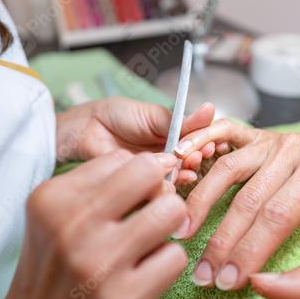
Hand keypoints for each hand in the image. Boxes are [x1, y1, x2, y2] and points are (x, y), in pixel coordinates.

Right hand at [7, 151, 187, 298]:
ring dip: (168, 225)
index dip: (136, 175)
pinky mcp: (124, 295)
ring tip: (152, 238)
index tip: (136, 194)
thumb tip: (157, 164)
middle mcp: (73, 225)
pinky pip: (175, 256)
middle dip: (159, 187)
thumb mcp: (54, 216)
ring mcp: (99, 261)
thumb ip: (94, 186)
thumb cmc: (55, 264)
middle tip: (154, 207)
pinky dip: (165, 263)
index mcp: (53, 199)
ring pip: (171, 210)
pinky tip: (146, 271)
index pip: (120, 159)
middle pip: (148, 172)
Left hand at [55, 97, 214, 183]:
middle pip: (192, 161)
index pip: (197, 141)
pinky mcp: (144, 186)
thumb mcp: (153, 115)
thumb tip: (210, 110)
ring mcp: (157, 172)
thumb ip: (181, 121)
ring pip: (180, 176)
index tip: (211, 143)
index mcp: (174, 135)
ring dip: (188, 172)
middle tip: (199, 155)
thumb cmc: (119, 116)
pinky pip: (162, 188)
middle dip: (198, 158)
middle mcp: (169, 155)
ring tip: (189, 165)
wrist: (87, 129)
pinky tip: (179, 179)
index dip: (205, 143)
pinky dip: (173, 185)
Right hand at [172, 119, 299, 289]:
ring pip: (226, 171)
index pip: (279, 215)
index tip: (232, 279)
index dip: (252, 248)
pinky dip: (198, 148)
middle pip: (248, 200)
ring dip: (200, 204)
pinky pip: (221, 137)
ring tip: (181, 234)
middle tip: (204, 274)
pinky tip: (178, 165)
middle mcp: (290, 149)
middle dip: (223, 241)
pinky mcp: (253, 135)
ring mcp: (268, 140)